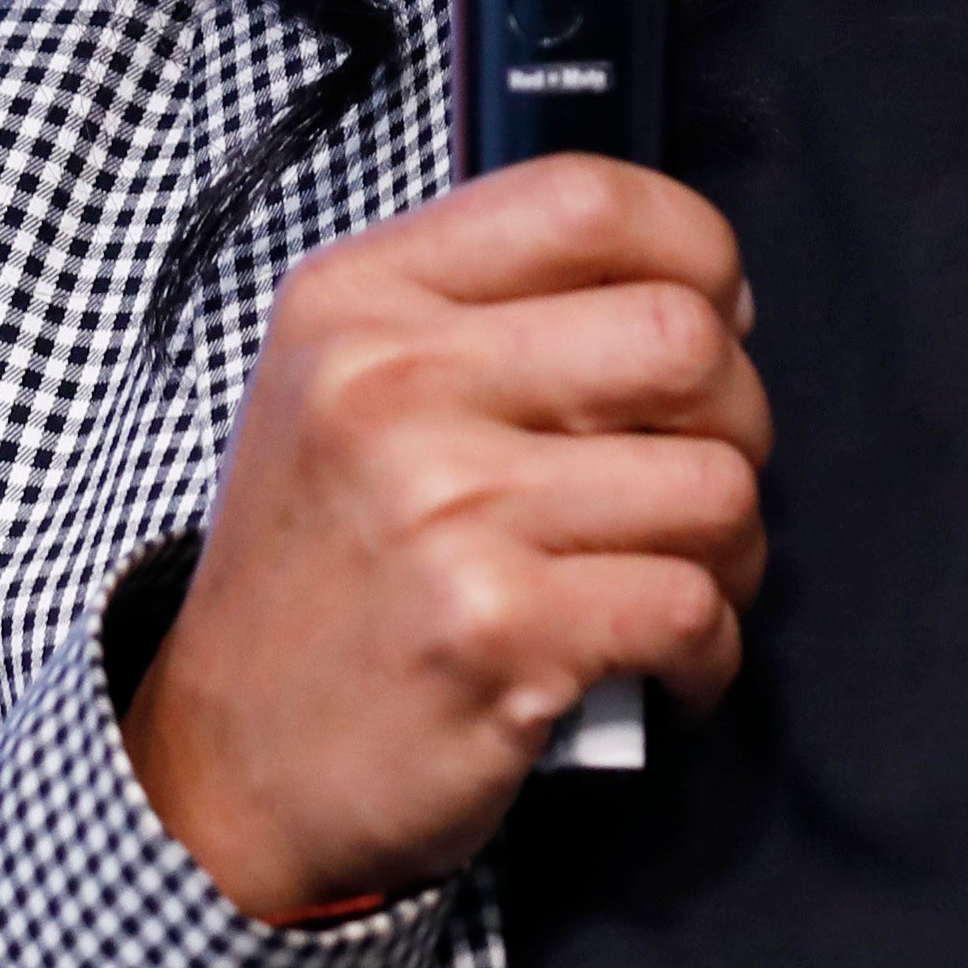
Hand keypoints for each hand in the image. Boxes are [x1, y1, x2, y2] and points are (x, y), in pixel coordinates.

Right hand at [127, 155, 769, 924]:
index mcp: (357, 302)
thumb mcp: (344, 394)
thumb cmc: (323, 575)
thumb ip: (489, 314)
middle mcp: (391, 388)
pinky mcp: (500, 634)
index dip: (697, 251)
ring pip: (715, 483)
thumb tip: (706, 295)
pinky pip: (695, 606)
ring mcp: (445, 511)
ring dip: (734, 550)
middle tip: (700, 474)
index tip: (714, 316)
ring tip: (678, 581)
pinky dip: (710, 652)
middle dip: (738, 416)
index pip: (586, 200)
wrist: (229, 767)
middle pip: (682, 337)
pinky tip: (663, 666)